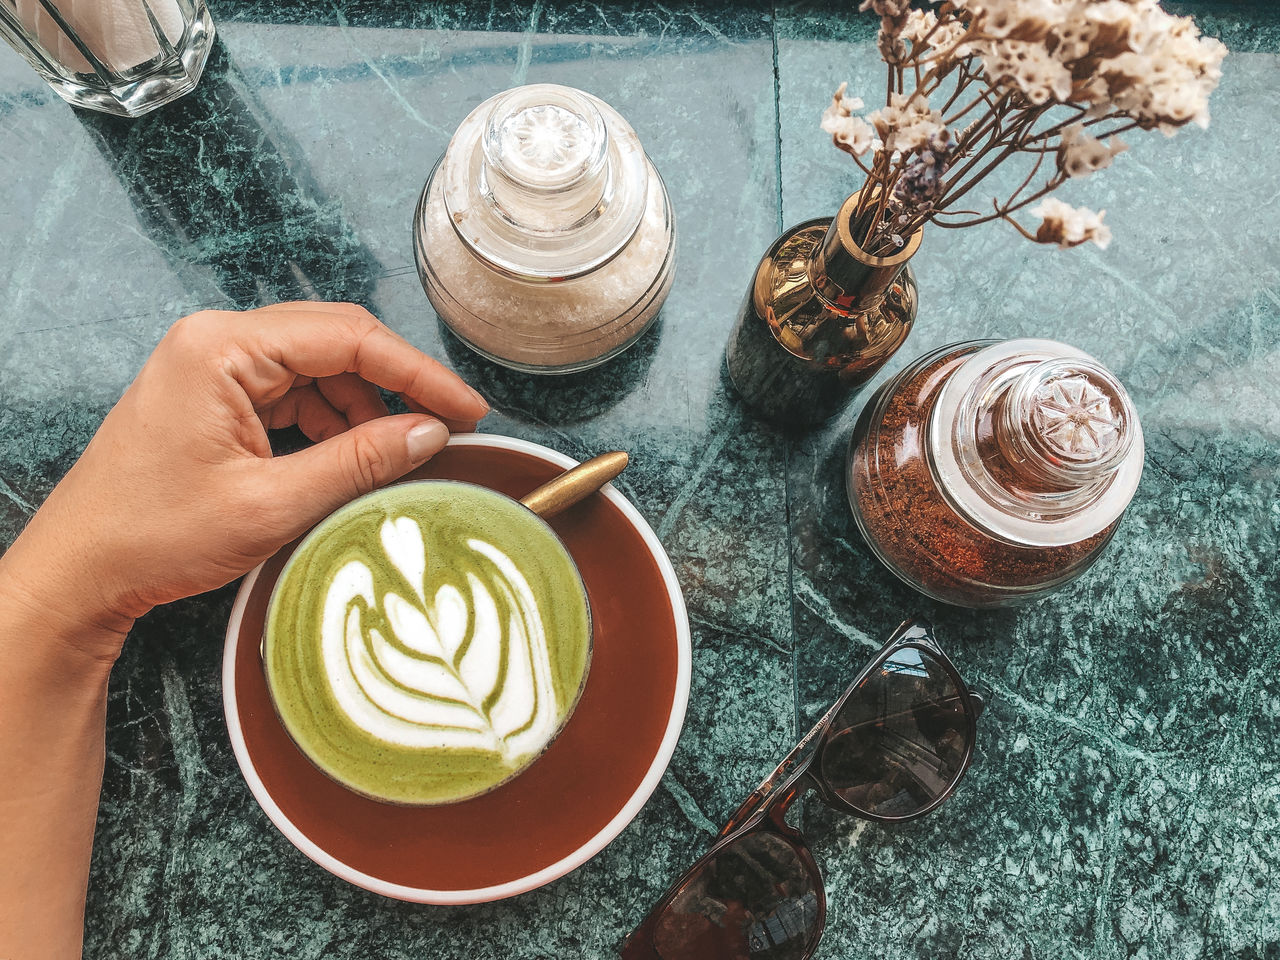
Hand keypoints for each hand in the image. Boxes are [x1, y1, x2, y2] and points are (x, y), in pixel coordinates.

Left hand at [0, 302, 488, 658]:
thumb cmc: (154, 535)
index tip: (466, 408)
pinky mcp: (214, 395)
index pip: (348, 338)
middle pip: (336, 343)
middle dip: (396, 386)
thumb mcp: (272, 503)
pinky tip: (351, 458)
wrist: (80, 572)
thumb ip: (358, 460)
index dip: (418, 373)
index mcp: (221, 347)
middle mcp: (216, 341)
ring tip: (398, 455)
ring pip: (318, 369)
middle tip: (449, 426)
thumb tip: (429, 433)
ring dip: (363, 410)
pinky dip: (330, 424)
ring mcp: (213, 365)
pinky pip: (292, 393)